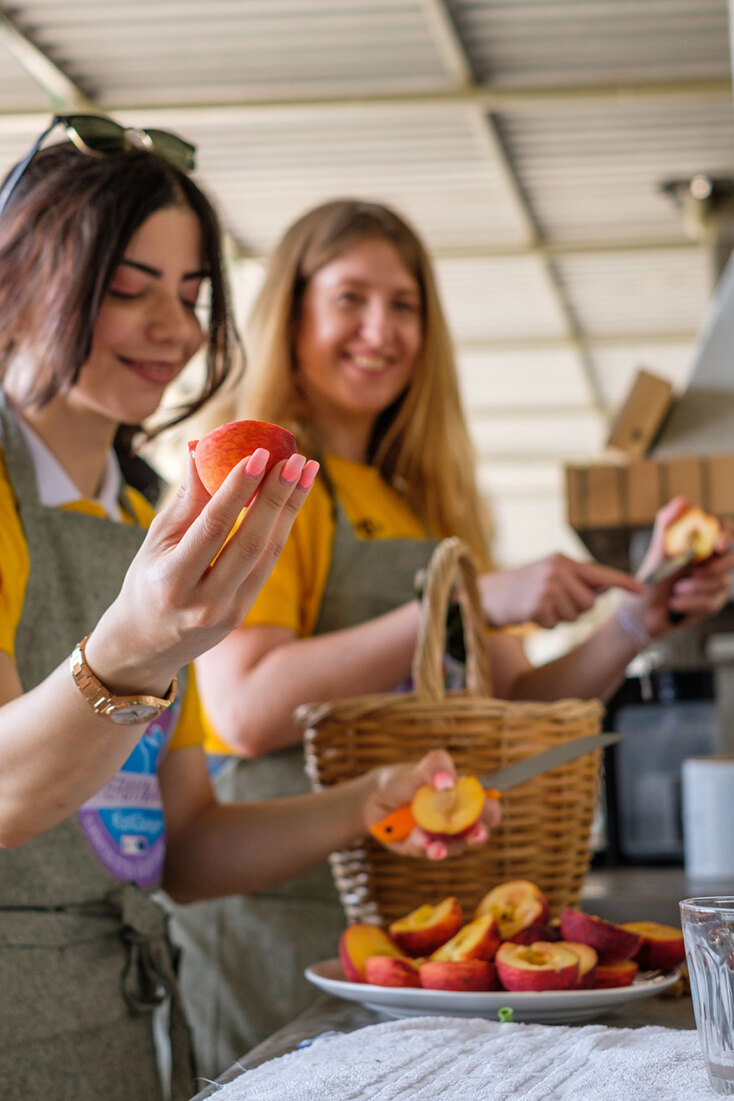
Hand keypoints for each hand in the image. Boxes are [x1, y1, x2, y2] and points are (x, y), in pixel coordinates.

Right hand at [86, 448, 318, 693]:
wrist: (146, 643)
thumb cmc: (147, 581)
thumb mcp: (155, 541)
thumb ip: (184, 500)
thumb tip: (200, 448)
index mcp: (172, 580)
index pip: (212, 528)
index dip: (237, 490)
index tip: (258, 454)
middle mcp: (203, 601)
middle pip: (249, 543)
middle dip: (276, 497)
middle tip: (295, 459)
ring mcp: (228, 613)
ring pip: (267, 554)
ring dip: (290, 509)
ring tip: (305, 472)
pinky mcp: (243, 614)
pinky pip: (267, 565)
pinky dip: (280, 529)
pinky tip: (292, 500)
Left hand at [363, 749, 500, 858]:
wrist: (372, 800)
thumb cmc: (402, 780)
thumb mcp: (418, 769)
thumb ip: (435, 767)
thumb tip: (449, 783)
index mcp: (461, 798)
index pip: (487, 806)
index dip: (491, 812)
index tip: (486, 815)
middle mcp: (456, 820)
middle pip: (477, 833)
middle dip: (478, 835)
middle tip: (476, 835)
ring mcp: (441, 837)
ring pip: (453, 847)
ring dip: (446, 846)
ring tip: (433, 843)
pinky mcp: (424, 850)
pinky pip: (428, 852)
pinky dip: (424, 847)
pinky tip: (417, 840)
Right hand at [477, 555, 642, 629]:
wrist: (487, 595)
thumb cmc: (522, 587)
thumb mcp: (549, 574)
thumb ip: (576, 580)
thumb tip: (606, 588)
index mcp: (563, 561)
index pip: (600, 572)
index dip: (623, 582)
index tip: (642, 589)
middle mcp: (557, 570)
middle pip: (589, 603)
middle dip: (575, 609)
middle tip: (552, 603)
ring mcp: (547, 587)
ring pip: (574, 616)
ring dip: (559, 618)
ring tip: (539, 606)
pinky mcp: (537, 606)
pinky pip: (555, 625)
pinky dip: (544, 625)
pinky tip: (530, 614)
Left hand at [620, 497, 733, 639]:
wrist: (643, 606)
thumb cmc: (653, 574)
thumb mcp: (659, 549)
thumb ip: (669, 524)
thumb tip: (682, 500)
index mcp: (703, 543)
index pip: (727, 532)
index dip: (727, 537)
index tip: (717, 546)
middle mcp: (714, 561)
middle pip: (733, 558)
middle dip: (715, 567)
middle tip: (694, 572)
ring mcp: (716, 581)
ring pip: (720, 583)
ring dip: (695, 588)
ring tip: (674, 591)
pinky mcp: (713, 602)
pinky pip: (711, 602)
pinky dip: (690, 603)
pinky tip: (674, 603)